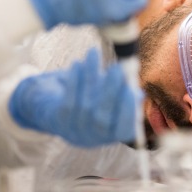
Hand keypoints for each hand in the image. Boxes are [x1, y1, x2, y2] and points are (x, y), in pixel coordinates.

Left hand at [8, 48, 138, 146]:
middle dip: (110, 91)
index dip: (129, 111)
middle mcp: (95, 138)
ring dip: (91, 76)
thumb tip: (131, 76)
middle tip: (117, 67)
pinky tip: (78, 64)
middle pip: (102, 118)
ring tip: (94, 53)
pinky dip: (74, 81)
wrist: (59, 110)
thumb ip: (124, 89)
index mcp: (114, 135)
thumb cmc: (96, 99)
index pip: (125, 130)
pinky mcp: (59, 120)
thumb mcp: (113, 97)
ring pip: (85, 105)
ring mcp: (76, 130)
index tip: (132, 88)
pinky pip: (68, 101)